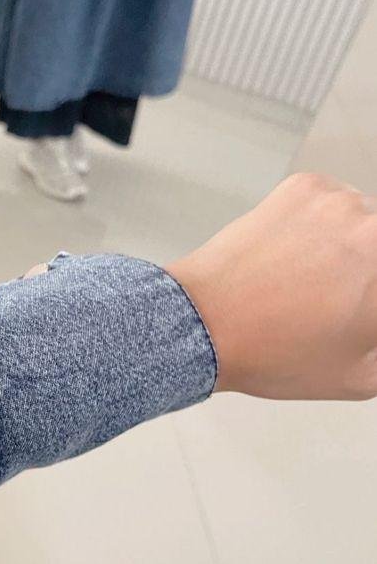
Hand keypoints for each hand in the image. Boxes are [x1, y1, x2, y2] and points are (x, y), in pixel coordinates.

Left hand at [166, 173, 376, 400]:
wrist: (204, 322)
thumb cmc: (273, 350)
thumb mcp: (359, 377)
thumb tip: (374, 332)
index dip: (370, 303)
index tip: (363, 311)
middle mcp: (373, 225)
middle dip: (367, 278)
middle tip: (345, 303)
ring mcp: (341, 199)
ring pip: (366, 222)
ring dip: (355, 248)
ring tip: (316, 285)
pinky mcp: (307, 187)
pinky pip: (334, 204)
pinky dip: (324, 227)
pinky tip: (299, 260)